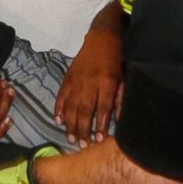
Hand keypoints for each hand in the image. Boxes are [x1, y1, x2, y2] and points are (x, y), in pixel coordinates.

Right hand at [54, 29, 121, 146]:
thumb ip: (120, 99)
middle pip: (85, 109)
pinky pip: (61, 95)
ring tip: (71, 138)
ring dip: (70, 124)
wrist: (102, 38)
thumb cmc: (116, 60)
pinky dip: (58, 109)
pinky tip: (58, 121)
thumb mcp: (124, 78)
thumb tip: (118, 120)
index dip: (100, 124)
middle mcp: (90, 82)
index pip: (103, 107)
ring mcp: (77, 80)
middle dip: (83, 129)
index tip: (98, 140)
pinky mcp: (68, 77)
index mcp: (107, 82)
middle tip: (81, 145)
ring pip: (71, 105)